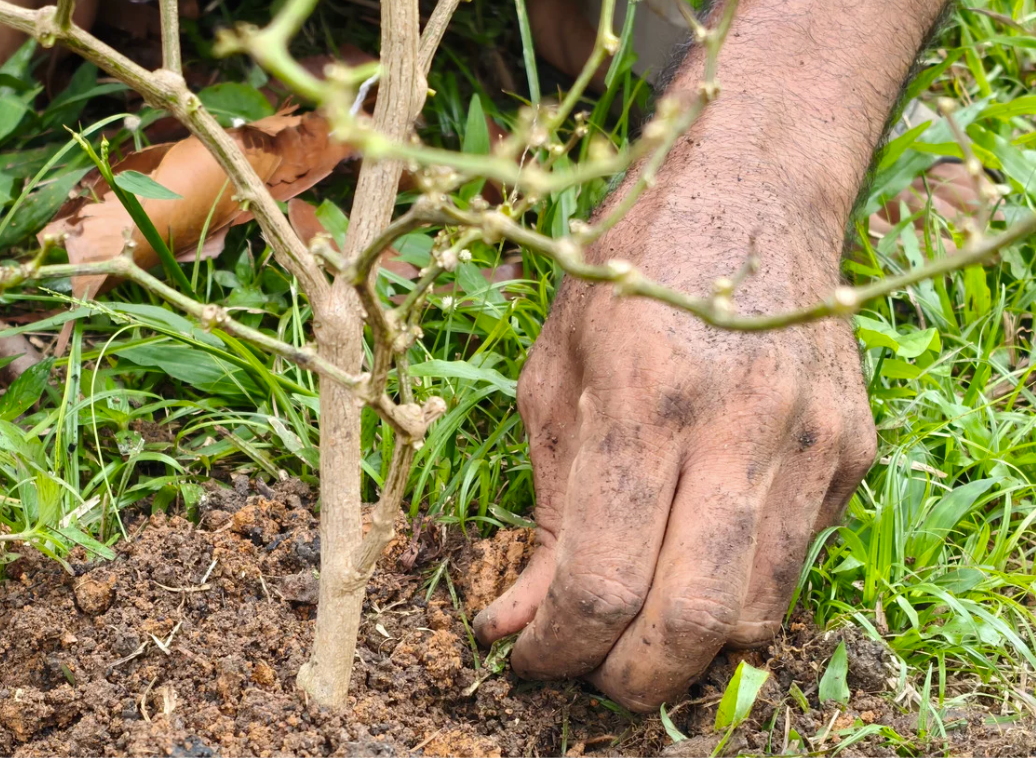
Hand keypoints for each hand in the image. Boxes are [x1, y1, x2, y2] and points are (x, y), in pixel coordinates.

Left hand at [473, 207, 877, 709]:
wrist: (753, 185)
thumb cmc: (626, 271)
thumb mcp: (552, 380)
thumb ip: (545, 512)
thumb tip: (518, 622)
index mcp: (646, 399)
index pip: (605, 580)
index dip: (559, 647)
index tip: (527, 658)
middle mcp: (742, 427)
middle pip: (693, 621)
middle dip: (630, 677)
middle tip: (586, 671)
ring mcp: (811, 441)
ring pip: (756, 611)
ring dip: (687, 649)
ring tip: (632, 631)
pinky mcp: (851, 450)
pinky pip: (791, 563)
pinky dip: (735, 593)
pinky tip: (689, 562)